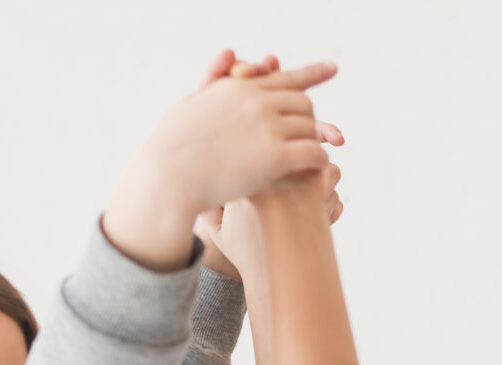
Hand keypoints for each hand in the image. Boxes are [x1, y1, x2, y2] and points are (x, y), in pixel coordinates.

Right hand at [104, 58, 335, 270]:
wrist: (168, 175)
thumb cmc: (173, 143)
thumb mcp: (193, 100)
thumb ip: (215, 77)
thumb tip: (231, 52)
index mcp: (239, 87)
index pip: (284, 77)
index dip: (312, 73)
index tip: (333, 68)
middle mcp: (256, 101)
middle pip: (303, 104)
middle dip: (308, 120)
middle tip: (310, 136)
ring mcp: (267, 127)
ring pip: (310, 128)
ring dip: (314, 141)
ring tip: (310, 156)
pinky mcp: (274, 157)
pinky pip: (312, 153)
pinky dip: (319, 160)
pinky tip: (319, 168)